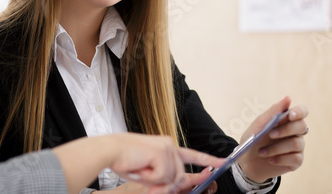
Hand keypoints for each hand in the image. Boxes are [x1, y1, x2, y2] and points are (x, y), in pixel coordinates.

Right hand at [108, 133, 223, 193]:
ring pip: (172, 178)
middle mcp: (170, 145)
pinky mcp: (164, 152)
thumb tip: (176, 186)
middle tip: (144, 176)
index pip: (192, 155)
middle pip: (180, 176)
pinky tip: (140, 166)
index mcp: (167, 147)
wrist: (110, 150)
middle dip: (164, 184)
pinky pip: (163, 176)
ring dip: (155, 181)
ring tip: (140, 169)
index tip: (222, 163)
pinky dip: (150, 178)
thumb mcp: (149, 172)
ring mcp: (168, 147)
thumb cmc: (124, 160)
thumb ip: (164, 178)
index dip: (208, 160)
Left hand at [236, 96, 307, 182]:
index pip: (302, 111)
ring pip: (297, 143)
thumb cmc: (254, 139)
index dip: (299, 112)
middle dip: (285, 130)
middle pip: (302, 126)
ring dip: (277, 147)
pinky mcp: (296, 161)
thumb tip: (288, 98)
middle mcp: (295, 132)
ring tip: (262, 152)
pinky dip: (280, 158)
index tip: (290, 115)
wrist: (247, 161)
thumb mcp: (260, 125)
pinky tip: (270, 160)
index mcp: (287, 120)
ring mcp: (297, 147)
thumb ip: (273, 112)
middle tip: (270, 134)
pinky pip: (296, 158)